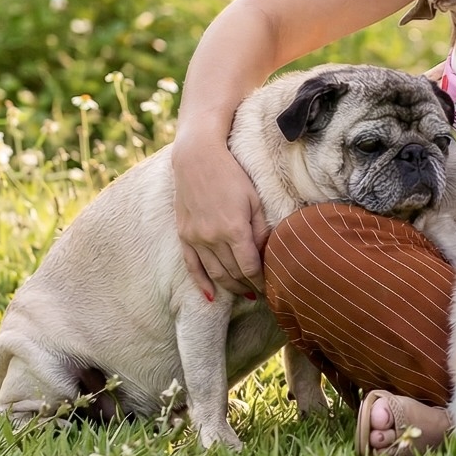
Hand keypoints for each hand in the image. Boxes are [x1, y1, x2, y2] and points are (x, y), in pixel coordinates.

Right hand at [172, 140, 268, 298]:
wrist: (197, 158)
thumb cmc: (232, 175)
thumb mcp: (254, 200)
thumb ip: (261, 230)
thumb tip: (266, 255)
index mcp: (234, 229)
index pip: (250, 267)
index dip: (261, 281)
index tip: (271, 287)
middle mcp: (213, 238)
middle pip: (233, 273)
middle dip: (248, 286)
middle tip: (261, 293)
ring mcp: (195, 238)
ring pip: (215, 274)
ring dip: (230, 287)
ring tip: (244, 294)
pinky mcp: (184, 236)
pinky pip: (192, 267)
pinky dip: (202, 284)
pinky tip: (211, 297)